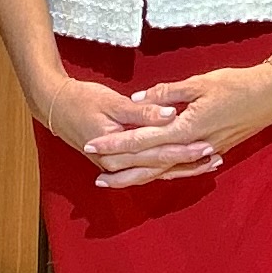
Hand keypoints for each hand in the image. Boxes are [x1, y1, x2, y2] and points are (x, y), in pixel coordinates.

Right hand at [36, 71, 202, 177]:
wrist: (55, 107)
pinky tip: (186, 165)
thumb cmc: (82, 99)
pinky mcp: (119, 162)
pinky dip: (167, 168)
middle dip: (189, 163)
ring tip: (209, 164)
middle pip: (160, 167)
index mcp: (116, 150)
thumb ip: (141, 112)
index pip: (157, 152)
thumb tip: (168, 114)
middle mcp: (117, 164)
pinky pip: (147, 170)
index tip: (207, 144)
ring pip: (156, 173)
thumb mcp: (111, 102)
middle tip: (216, 156)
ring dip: (182, 169)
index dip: (184, 149)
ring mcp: (117, 166)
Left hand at [87, 60, 271, 188]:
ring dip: (139, 177)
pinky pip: (181, 169)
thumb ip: (167, 94)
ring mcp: (203, 153)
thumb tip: (139, 99)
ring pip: (164, 171)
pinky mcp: (211, 152)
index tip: (93, 144)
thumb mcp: (200, 83)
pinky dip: (163, 174)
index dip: (116, 143)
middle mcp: (192, 146)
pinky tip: (151, 176)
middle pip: (149, 163)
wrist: (270, 97)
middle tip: (96, 176)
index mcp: (186, 128)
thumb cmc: (236, 85)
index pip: (142, 139)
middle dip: (121, 169)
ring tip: (115, 182)